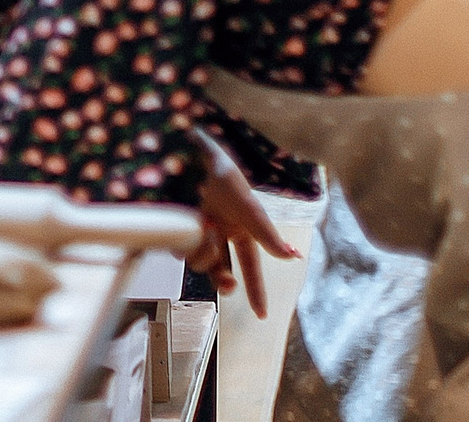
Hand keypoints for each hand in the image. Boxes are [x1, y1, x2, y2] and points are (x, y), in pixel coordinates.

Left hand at [186, 127, 297, 317]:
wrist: (185, 153)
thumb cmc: (221, 174)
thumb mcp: (248, 206)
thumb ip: (267, 233)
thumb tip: (293, 257)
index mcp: (241, 228)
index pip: (251, 265)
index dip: (256, 290)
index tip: (262, 315)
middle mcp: (219, 233)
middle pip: (222, 270)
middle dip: (225, 281)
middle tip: (229, 285)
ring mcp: (196, 231)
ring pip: (200, 263)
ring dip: (206, 253)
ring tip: (207, 229)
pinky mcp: (175, 228)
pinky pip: (181, 251)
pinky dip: (188, 244)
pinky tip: (194, 226)